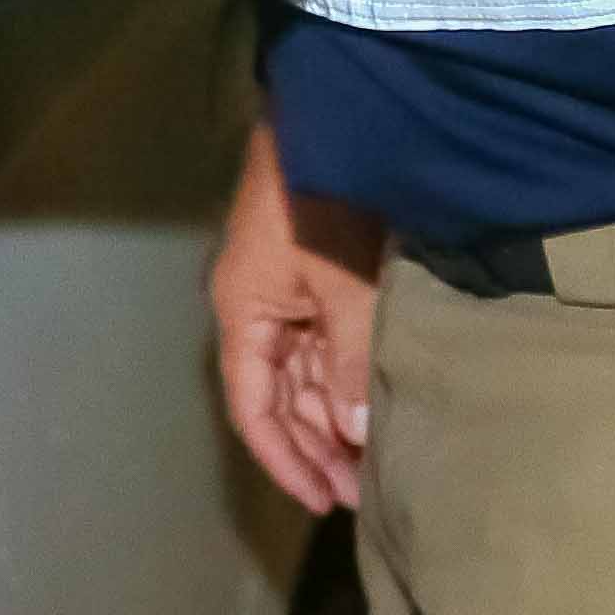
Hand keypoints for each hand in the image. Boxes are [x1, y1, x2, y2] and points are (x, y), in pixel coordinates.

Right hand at [206, 117, 384, 512]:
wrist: (338, 113)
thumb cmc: (325, 198)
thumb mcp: (343, 285)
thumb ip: (351, 360)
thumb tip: (357, 433)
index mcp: (243, 313)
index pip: (253, 408)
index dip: (284, 460)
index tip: (324, 502)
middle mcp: (256, 310)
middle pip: (278, 398)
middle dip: (315, 449)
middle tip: (361, 495)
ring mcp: (287, 291)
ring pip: (303, 374)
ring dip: (332, 418)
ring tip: (371, 463)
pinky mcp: (316, 273)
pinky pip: (323, 343)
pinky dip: (343, 379)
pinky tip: (370, 406)